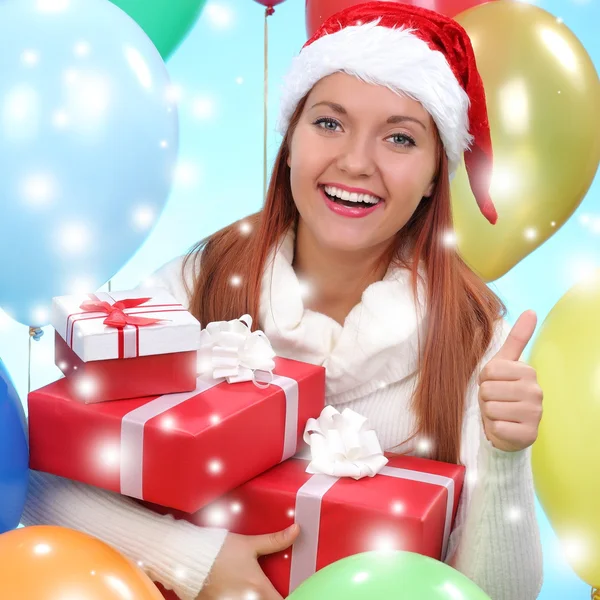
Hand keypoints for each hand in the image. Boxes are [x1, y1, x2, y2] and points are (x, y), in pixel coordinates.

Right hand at [196, 524, 299, 599]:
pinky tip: (238, 590)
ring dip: (256, 597)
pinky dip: (240, 598)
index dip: (291, 598)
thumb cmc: (219, 551)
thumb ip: (275, 540)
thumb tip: (296, 530)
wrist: (188, 559)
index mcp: (258, 588)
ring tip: (252, 588)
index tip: (292, 593)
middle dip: (272, 597)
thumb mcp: (249, 544)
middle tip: (273, 589)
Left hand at [478, 310, 542, 451]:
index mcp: (528, 371)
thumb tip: (531, 310)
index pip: (489, 371)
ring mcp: (535, 414)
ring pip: (490, 408)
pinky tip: (503, 427)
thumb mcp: (504, 364)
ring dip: (489, 413)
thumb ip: (518, 338)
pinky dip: (494, 428)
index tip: (494, 384)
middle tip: (496, 401)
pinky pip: (497, 426)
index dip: (484, 379)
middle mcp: (536, 391)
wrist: (507, 428)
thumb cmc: (502, 393)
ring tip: (499, 413)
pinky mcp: (529, 434)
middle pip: (488, 389)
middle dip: (485, 397)